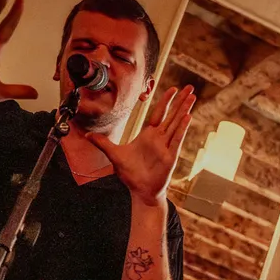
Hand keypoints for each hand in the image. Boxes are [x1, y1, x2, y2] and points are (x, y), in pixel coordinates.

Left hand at [88, 86, 195, 206]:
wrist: (140, 191)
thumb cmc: (131, 175)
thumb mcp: (114, 155)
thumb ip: (102, 143)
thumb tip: (86, 135)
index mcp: (149, 136)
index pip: (159, 114)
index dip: (166, 101)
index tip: (174, 89)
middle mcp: (160, 139)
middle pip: (172, 115)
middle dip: (181, 101)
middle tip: (190, 88)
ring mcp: (166, 147)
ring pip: (177, 124)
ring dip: (184, 110)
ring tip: (193, 97)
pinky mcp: (170, 156)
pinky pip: (176, 139)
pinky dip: (182, 128)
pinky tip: (187, 117)